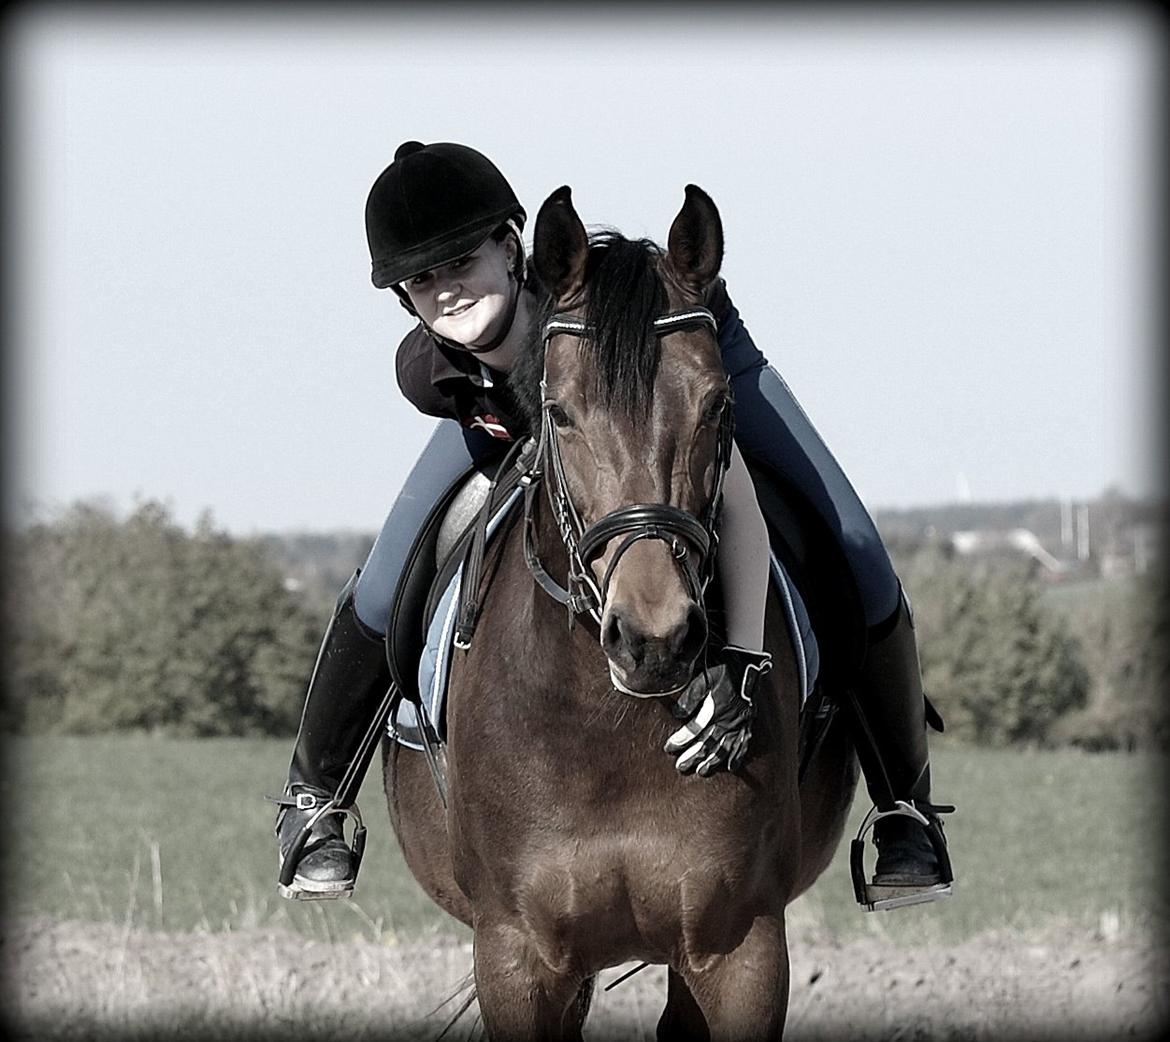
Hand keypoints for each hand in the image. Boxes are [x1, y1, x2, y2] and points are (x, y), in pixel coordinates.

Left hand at [664, 646, 770, 775]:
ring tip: (701, 771)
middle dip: (693, 756)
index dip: (681, 740)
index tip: (669, 747)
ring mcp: (740, 723)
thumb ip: (690, 697)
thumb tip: (677, 714)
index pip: (695, 730)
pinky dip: (738, 756)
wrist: (746, 661)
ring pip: (725, 747)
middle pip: (709, 743)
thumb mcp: (703, 679)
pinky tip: (732, 767)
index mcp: (716, 708)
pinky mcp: (748, 722)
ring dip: (713, 761)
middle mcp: (728, 719)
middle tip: (680, 766)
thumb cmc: (722, 669)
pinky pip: (744, 743)